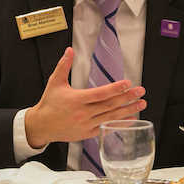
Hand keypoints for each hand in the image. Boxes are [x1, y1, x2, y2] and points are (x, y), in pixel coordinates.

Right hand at [24, 47, 146, 148]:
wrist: (42, 125)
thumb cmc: (49, 103)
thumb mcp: (55, 82)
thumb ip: (64, 65)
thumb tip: (69, 50)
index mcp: (76, 99)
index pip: (100, 94)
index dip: (115, 89)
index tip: (128, 83)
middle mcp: (83, 113)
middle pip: (109, 105)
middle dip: (127, 98)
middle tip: (141, 92)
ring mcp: (86, 125)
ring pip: (111, 117)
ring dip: (128, 111)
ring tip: (141, 104)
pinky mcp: (88, 133)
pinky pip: (107, 128)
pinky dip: (119, 124)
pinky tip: (131, 119)